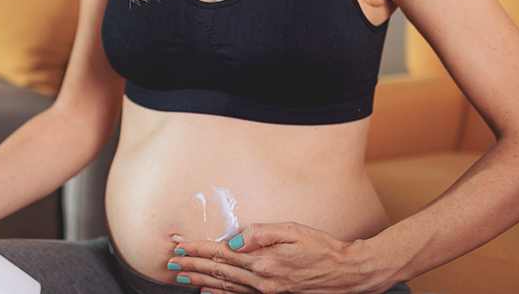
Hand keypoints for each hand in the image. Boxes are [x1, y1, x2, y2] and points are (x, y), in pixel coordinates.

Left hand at [168, 223, 397, 293]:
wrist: (348, 273)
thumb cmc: (322, 247)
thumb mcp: (294, 231)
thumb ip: (261, 233)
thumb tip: (234, 239)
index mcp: (264, 261)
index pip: (221, 253)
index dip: (198, 248)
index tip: (179, 244)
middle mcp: (263, 280)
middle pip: (218, 270)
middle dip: (192, 265)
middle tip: (171, 261)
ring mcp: (268, 292)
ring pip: (226, 285)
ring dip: (201, 279)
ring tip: (181, 276)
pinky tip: (207, 292)